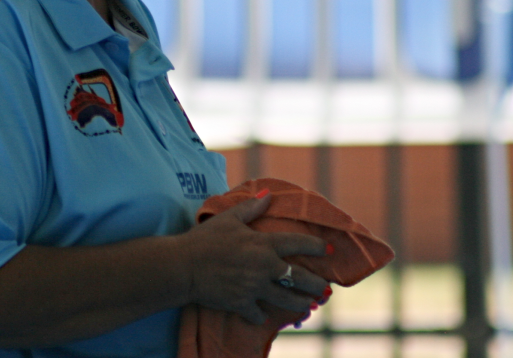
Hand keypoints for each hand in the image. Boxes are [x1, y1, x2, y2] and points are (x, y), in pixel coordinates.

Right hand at [177, 191, 329, 324]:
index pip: (298, 243)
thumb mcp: (228, 218)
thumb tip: (267, 194)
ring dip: (300, 304)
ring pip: (286, 299)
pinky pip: (258, 314)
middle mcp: (264, 267)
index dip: (316, 245)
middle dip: (316, 285)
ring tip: (309, 306)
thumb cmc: (205, 239)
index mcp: (263, 244)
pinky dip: (261, 316)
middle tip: (326, 290)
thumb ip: (250, 207)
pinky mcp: (242, 304)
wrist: (183, 266)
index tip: (328, 249)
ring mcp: (254, 288)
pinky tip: (264, 316)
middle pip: (299, 277)